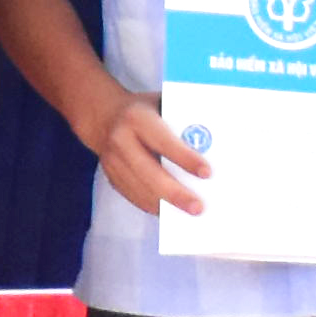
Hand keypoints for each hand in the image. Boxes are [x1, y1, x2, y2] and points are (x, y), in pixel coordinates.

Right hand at [85, 91, 207, 219]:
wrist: (103, 116)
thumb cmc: (144, 111)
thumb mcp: (160, 104)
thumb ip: (180, 120)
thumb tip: (212, 144)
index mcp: (137, 118)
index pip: (163, 141)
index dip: (185, 158)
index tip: (207, 173)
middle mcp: (121, 140)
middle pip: (149, 173)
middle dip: (176, 193)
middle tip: (198, 207)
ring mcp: (112, 161)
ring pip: (140, 189)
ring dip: (165, 204)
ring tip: (189, 212)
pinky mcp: (110, 176)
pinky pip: (133, 196)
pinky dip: (152, 206)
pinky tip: (169, 210)